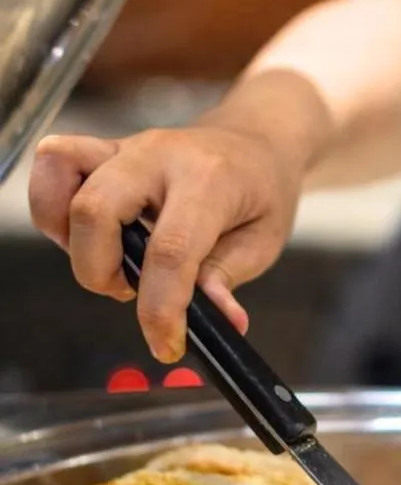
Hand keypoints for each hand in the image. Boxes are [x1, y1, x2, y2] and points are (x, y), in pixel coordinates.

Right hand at [29, 122, 303, 362]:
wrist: (254, 140)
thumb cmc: (261, 190)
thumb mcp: (264, 238)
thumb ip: (228, 278)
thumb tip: (219, 323)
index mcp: (208, 179)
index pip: (170, 250)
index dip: (160, 308)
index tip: (166, 344)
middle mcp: (158, 155)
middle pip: (95, 210)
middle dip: (100, 272)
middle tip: (129, 291)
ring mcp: (125, 148)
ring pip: (62, 179)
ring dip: (72, 239)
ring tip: (110, 260)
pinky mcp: (102, 151)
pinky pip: (54, 167)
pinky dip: (53, 207)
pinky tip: (88, 236)